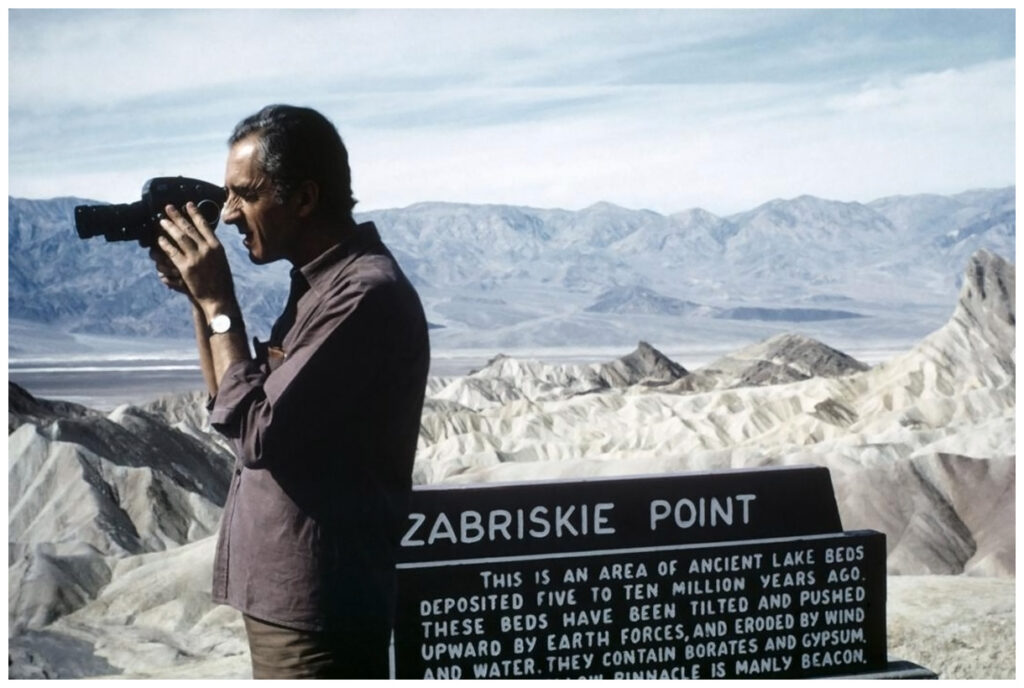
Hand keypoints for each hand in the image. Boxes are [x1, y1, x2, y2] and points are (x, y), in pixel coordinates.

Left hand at [156, 202, 238, 317]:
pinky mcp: (186, 268)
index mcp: (217, 247)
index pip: (205, 225)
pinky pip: (173, 253)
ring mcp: (196, 258)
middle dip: (178, 216)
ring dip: (170, 228)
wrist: (219, 298)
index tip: (188, 204)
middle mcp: (207, 250)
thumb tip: (204, 237)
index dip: (195, 214)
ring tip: (162, 221)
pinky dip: (166, 245)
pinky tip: (160, 240)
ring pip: (180, 238)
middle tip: (168, 208)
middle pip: (190, 229)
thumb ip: (212, 249)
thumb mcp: (221, 261)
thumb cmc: (221, 281)